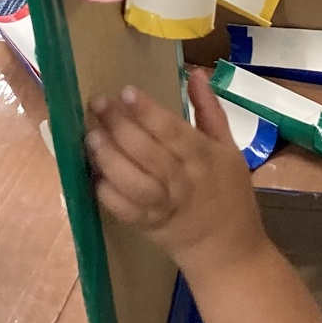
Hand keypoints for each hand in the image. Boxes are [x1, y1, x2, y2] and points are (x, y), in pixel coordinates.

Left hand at [87, 71, 268, 278]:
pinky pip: (125, 210)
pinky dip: (108, 193)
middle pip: (148, 151)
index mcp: (206, 158)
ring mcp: (165, 206)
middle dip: (120, 125)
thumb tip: (197, 74)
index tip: (126, 91)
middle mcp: (185, 181)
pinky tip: (94, 175)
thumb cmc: (230, 193)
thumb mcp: (229, 148)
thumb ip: (210, 111)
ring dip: (110, 158)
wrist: (228, 248)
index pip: (173, 131)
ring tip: (91, 136)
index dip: (148, 111)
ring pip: (134, 181)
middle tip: (99, 104)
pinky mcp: (148, 226)